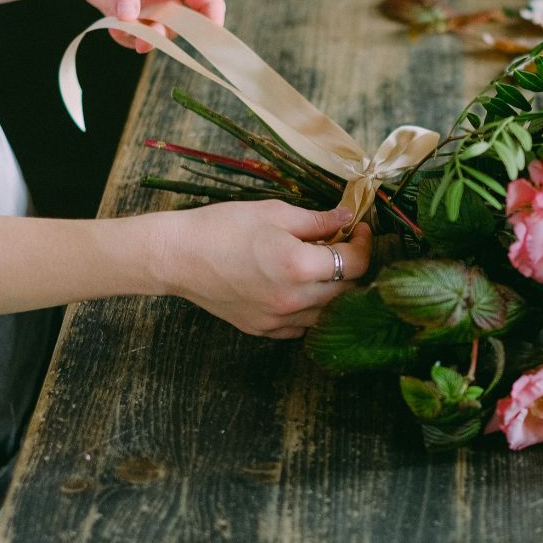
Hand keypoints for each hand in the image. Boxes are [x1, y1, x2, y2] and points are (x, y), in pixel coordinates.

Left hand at [66, 0, 225, 51]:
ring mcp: (151, 7)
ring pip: (159, 35)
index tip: (204, 40)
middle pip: (184, 26)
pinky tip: (111, 25)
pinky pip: (135, 37)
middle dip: (168, 35)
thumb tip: (129, 17)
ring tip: (123, 29)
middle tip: (148, 39)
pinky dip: (125, 38)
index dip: (211, 22)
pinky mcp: (131, 16)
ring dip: (144, 39)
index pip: (209, 2)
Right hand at [156, 201, 372, 338]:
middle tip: (341, 245)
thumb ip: (317, 220)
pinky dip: (309, 309)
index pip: (355, 263)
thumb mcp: (274, 213)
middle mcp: (293, 300)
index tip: (358, 230)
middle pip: (347, 291)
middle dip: (351, 267)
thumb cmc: (223, 227)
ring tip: (318, 267)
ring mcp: (278, 319)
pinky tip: (297, 288)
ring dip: (332, 291)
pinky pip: (302, 326)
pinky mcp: (264, 329)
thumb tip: (349, 217)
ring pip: (327, 313)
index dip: (363, 244)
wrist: (178, 257)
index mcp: (299, 266)